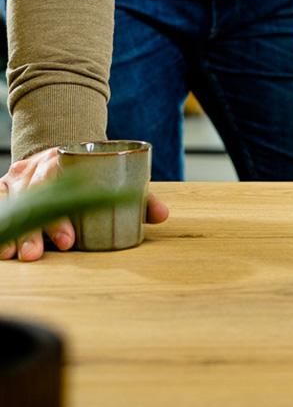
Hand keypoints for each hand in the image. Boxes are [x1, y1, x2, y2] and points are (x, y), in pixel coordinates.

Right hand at [0, 147, 168, 260]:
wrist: (62, 150)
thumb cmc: (92, 172)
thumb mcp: (115, 177)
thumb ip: (140, 196)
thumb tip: (163, 215)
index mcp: (65, 159)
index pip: (61, 184)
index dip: (62, 215)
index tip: (69, 241)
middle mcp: (36, 168)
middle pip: (34, 198)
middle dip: (37, 229)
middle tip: (41, 254)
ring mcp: (17, 179)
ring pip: (13, 204)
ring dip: (15, 231)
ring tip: (18, 256)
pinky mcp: (3, 188)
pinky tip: (1, 248)